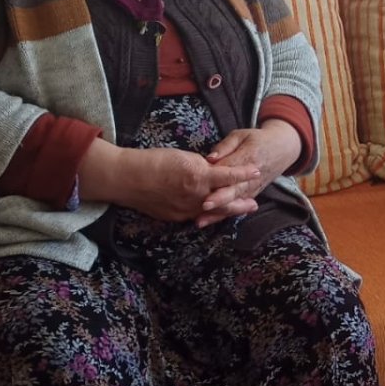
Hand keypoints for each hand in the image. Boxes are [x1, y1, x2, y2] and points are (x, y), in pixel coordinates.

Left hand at [78, 139, 261, 223]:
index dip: (221, 214)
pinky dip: (241, 174)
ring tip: (258, 183)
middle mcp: (192, 209)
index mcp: (181, 214)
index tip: (232, 213)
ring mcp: (198, 193)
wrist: (126, 178)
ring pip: (226, 192)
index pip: (206, 215)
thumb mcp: (155, 203)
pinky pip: (226, 176)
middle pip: (220, 209)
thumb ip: (171, 203)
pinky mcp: (199, 177)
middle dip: (238, 208)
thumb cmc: (135, 185)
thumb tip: (177, 199)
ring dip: (244, 188)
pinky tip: (253, 170)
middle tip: (253, 206)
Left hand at [199, 121, 301, 226]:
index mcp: (248, 157)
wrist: (282, 149)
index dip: (217, 177)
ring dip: (218, 212)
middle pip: (234, 189)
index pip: (231, 169)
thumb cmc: (257, 139)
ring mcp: (252, 188)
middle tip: (205, 205)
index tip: (203, 182)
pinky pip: (238, 207)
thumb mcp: (241, 135)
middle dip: (220, 199)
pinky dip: (224, 215)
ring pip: (234, 202)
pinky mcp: (252, 194)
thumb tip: (210, 159)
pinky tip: (209, 221)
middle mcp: (251, 177)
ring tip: (201, 220)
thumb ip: (225, 146)